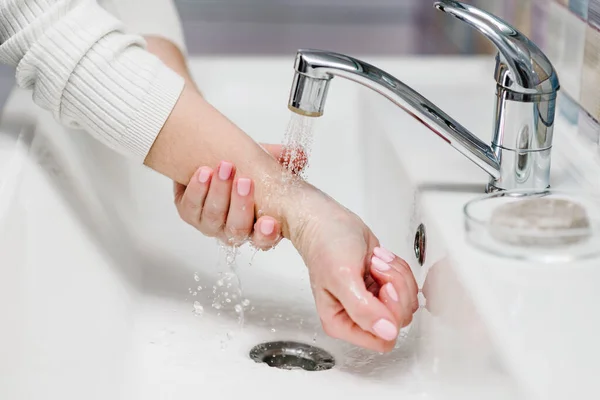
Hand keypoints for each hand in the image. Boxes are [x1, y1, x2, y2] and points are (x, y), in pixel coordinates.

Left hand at [173, 144, 305, 248]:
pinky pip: (190, 208)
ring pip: (213, 217)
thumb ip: (283, 159)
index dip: (266, 235)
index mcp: (258, 225)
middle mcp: (234, 229)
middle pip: (237, 229)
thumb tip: (299, 156)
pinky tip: (203, 172)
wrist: (212, 158)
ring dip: (219, 191)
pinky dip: (197, 189)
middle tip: (244, 181)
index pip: (264, 240)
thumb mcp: (267, 162)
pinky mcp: (189, 212)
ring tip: (224, 167)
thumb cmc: (245, 167)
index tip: (269, 221)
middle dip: (241, 205)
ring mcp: (210, 224)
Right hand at [289, 188, 418, 351]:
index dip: (390, 312)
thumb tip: (387, 332)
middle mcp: (358, 317)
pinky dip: (399, 268)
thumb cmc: (325, 245)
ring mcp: (372, 302)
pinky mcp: (382, 286)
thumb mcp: (342, 277)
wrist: (327, 220)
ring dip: (396, 275)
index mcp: (342, 323)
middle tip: (376, 269)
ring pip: (406, 303)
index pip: (383, 339)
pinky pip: (407, 287)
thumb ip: (363, 309)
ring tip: (374, 261)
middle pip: (399, 320)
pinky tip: (379, 259)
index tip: (381, 286)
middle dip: (394, 288)